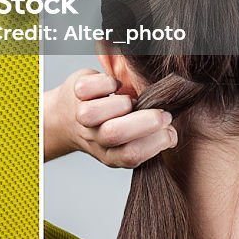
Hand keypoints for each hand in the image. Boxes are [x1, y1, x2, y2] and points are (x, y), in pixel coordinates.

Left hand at [43, 67, 175, 167]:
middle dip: (144, 122)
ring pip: (94, 113)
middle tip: (162, 114)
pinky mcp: (74, 93)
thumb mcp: (128, 138)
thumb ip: (148, 137)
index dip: (155, 142)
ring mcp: (80, 116)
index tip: (169, 129)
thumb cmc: (108, 124)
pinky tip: (114, 87)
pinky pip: (88, 87)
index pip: (132, 155)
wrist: (67, 116)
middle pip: (114, 133)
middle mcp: (93, 138)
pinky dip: (107, 83)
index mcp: (110, 154)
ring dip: (120, 104)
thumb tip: (171, 132)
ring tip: (129, 101)